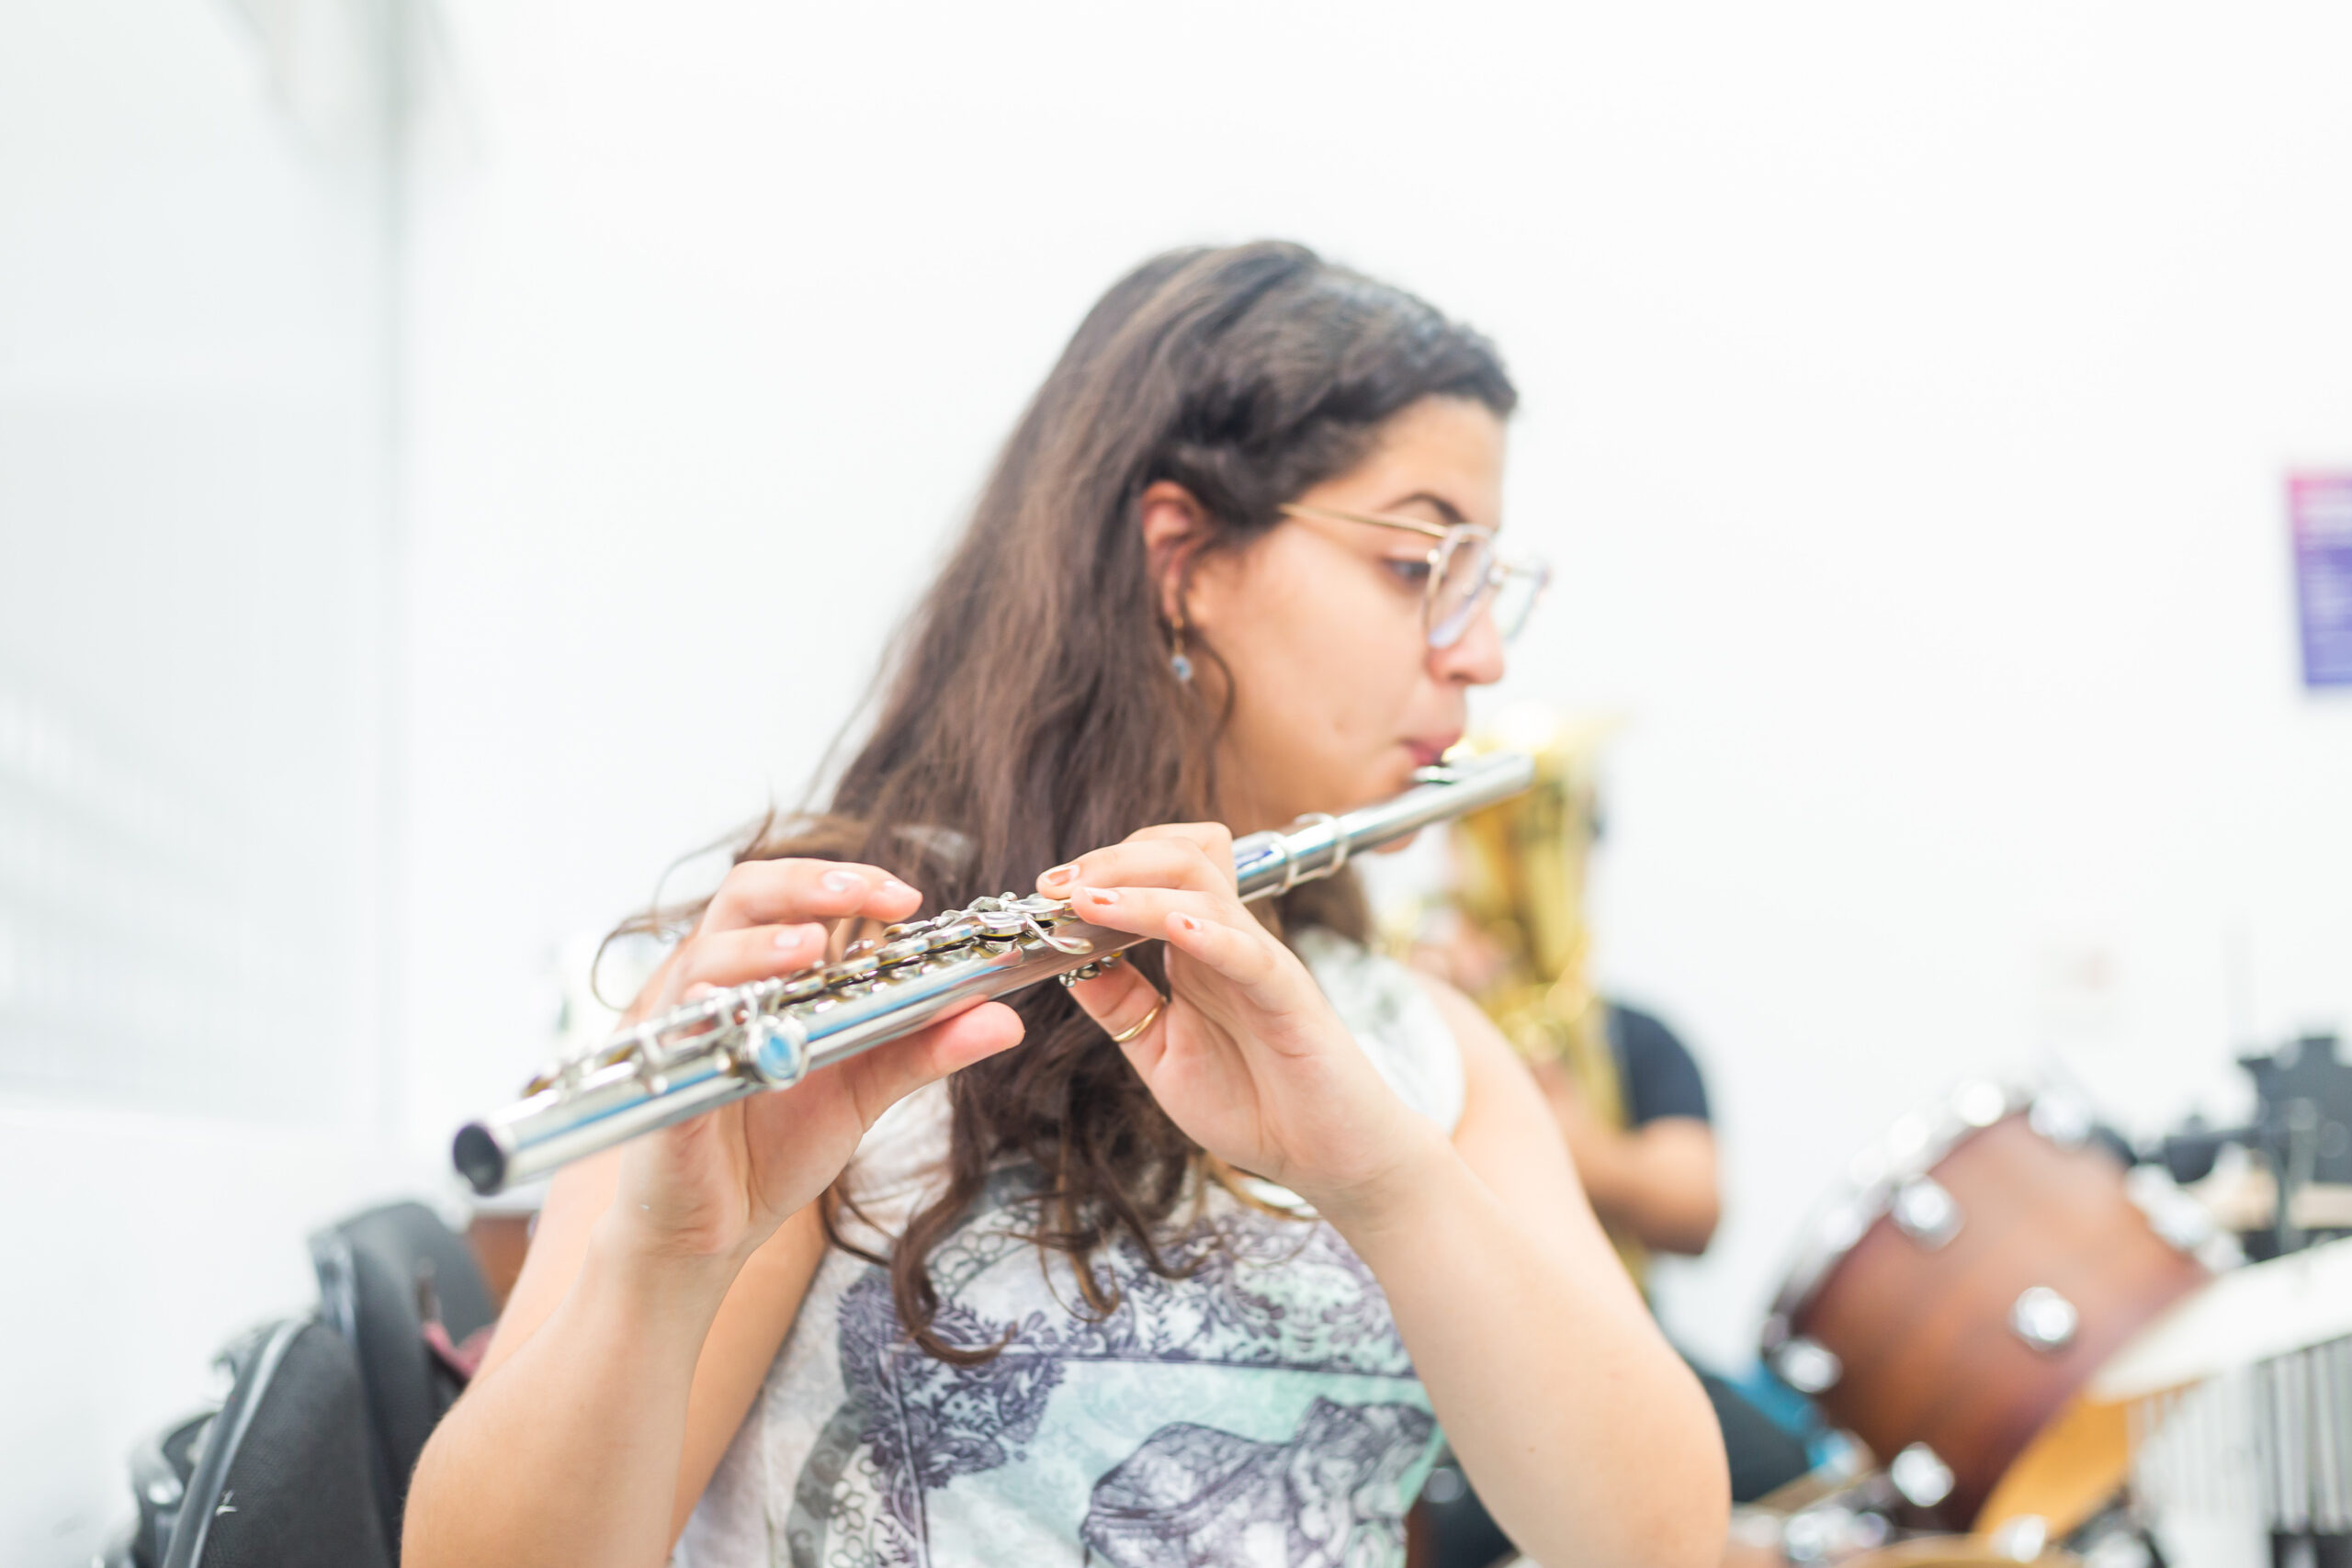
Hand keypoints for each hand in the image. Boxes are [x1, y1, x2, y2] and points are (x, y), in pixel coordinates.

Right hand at [605, 860, 1023, 1267]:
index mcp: (772, 973)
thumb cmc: (777, 1145)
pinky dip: (702, 1014)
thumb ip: (925, 1047)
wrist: (714, 1230)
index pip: (799, 896)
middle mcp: (723, 984)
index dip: (848, 882)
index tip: (904, 897)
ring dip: (759, 944)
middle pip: (746, 897)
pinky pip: (673, 1037)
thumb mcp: (864, 1087)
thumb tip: (1005, 1019)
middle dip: (805, 884)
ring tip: (810, 948)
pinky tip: (732, 1008)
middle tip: (860, 893)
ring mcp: (686, 1027)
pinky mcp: (663, 1081)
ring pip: (705, 955)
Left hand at [1038, 827, 1442, 1215]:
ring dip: (1140, 889)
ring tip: (1088, 900)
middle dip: (1110, 860)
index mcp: (1198, 948)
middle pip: (1179, 856)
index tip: (1044, 891)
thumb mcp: (1161, 1053)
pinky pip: (1251, 952)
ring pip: (1206, 889)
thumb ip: (1121, 1004)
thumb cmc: (1256, 1103)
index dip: (1099, 868)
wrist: (1329, 1159)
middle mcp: (1228, 942)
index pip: (1156, 870)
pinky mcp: (1290, 998)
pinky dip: (1211, 934)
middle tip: (1055, 885)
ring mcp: (1261, 963)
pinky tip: (1174, 929)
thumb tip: (1064, 963)